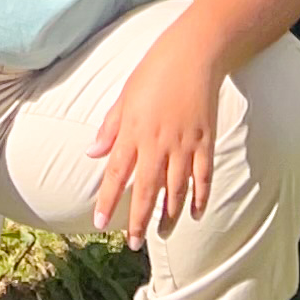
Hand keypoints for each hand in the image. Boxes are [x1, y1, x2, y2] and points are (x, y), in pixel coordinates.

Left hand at [89, 38, 229, 237]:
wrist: (193, 55)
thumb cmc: (153, 72)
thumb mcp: (123, 97)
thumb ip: (110, 128)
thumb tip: (93, 154)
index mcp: (133, 131)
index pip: (116, 174)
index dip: (107, 201)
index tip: (99, 223)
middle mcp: (157, 143)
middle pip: (145, 190)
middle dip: (137, 220)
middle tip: (133, 244)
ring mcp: (184, 144)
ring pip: (175, 190)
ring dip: (168, 215)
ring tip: (160, 234)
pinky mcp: (206, 142)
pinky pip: (203, 177)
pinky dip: (200, 197)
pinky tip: (194, 214)